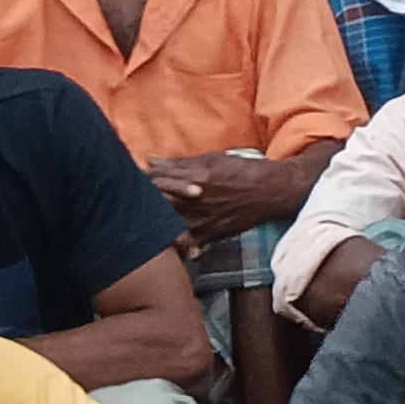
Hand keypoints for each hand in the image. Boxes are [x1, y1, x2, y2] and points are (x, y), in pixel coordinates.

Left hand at [148, 152, 311, 247]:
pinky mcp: (209, 235)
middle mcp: (194, 202)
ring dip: (156, 222)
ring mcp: (201, 221)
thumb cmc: (242, 171)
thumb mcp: (211, 160)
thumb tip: (150, 160)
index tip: (134, 180)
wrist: (271, 192)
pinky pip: (184, 243)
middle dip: (143, 203)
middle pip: (155, 205)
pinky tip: (168, 239)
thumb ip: (178, 163)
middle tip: (135, 202)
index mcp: (192, 179)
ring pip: (166, 226)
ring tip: (148, 219)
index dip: (140, 181)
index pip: (153, 181)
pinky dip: (175, 242)